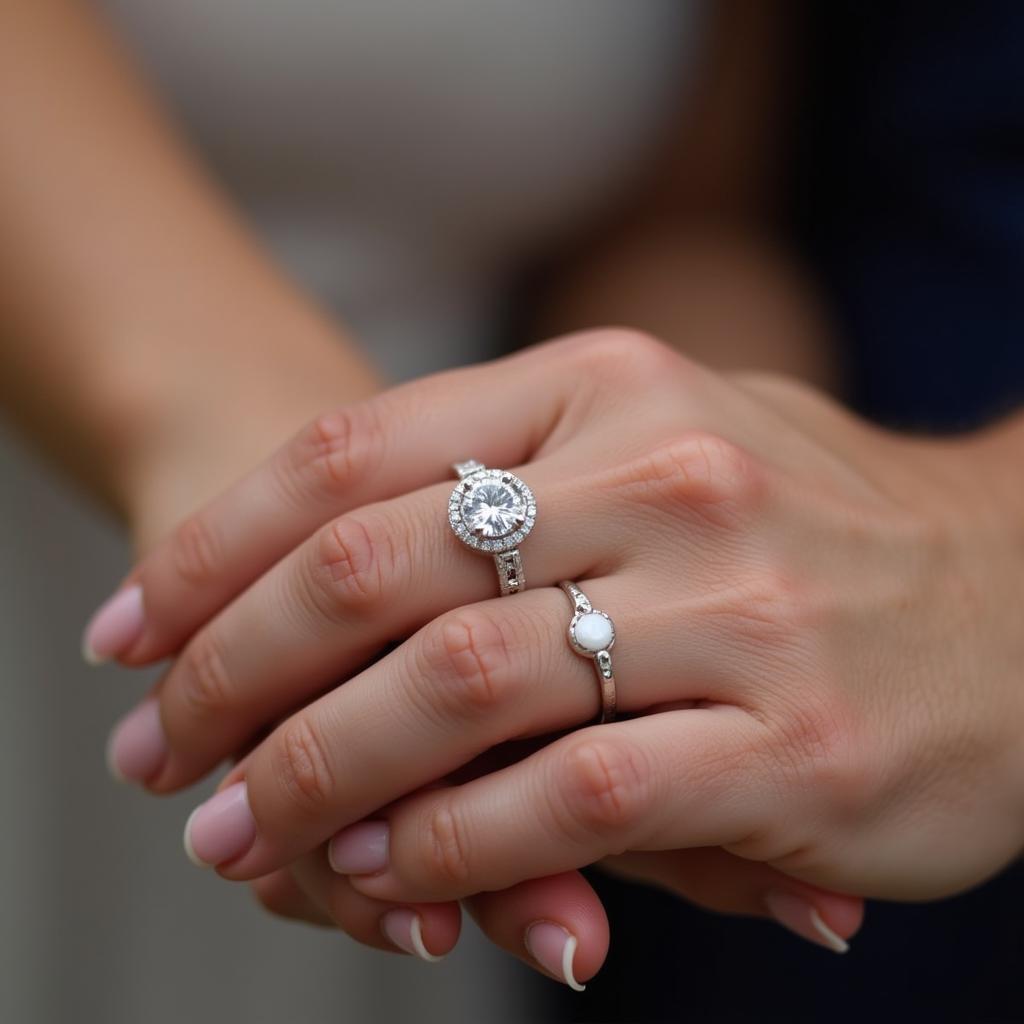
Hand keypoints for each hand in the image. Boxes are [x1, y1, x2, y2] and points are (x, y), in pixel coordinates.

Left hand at [97, 328, 1023, 965]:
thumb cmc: (813, 519)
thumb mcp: (665, 442)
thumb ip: (512, 478)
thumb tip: (328, 558)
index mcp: (610, 387)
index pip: (354, 454)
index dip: (217, 548)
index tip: (134, 630)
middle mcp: (663, 477)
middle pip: (377, 571)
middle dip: (232, 671)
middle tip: (159, 751)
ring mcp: (734, 609)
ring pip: (457, 691)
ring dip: (316, 773)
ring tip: (238, 831)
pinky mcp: (792, 747)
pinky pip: (571, 800)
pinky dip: (452, 845)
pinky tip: (387, 873)